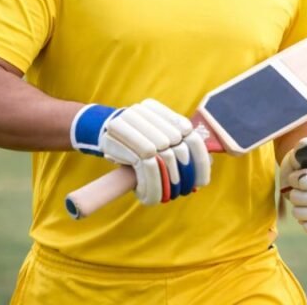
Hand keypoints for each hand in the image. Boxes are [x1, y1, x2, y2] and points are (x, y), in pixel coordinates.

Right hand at [71, 99, 210, 205]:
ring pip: (163, 156)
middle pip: (177, 146)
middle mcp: (145, 113)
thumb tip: (209, 162)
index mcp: (158, 110)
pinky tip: (149, 196)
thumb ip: (179, 144)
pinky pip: (146, 166)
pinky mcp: (118, 141)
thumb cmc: (133, 141)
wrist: (98, 133)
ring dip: (167, 182)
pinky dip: (152, 184)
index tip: (201, 181)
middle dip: (183, 173)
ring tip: (167, 196)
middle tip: (183, 191)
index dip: (199, 159)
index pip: (189, 133)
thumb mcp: (156, 137)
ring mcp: (131, 124)